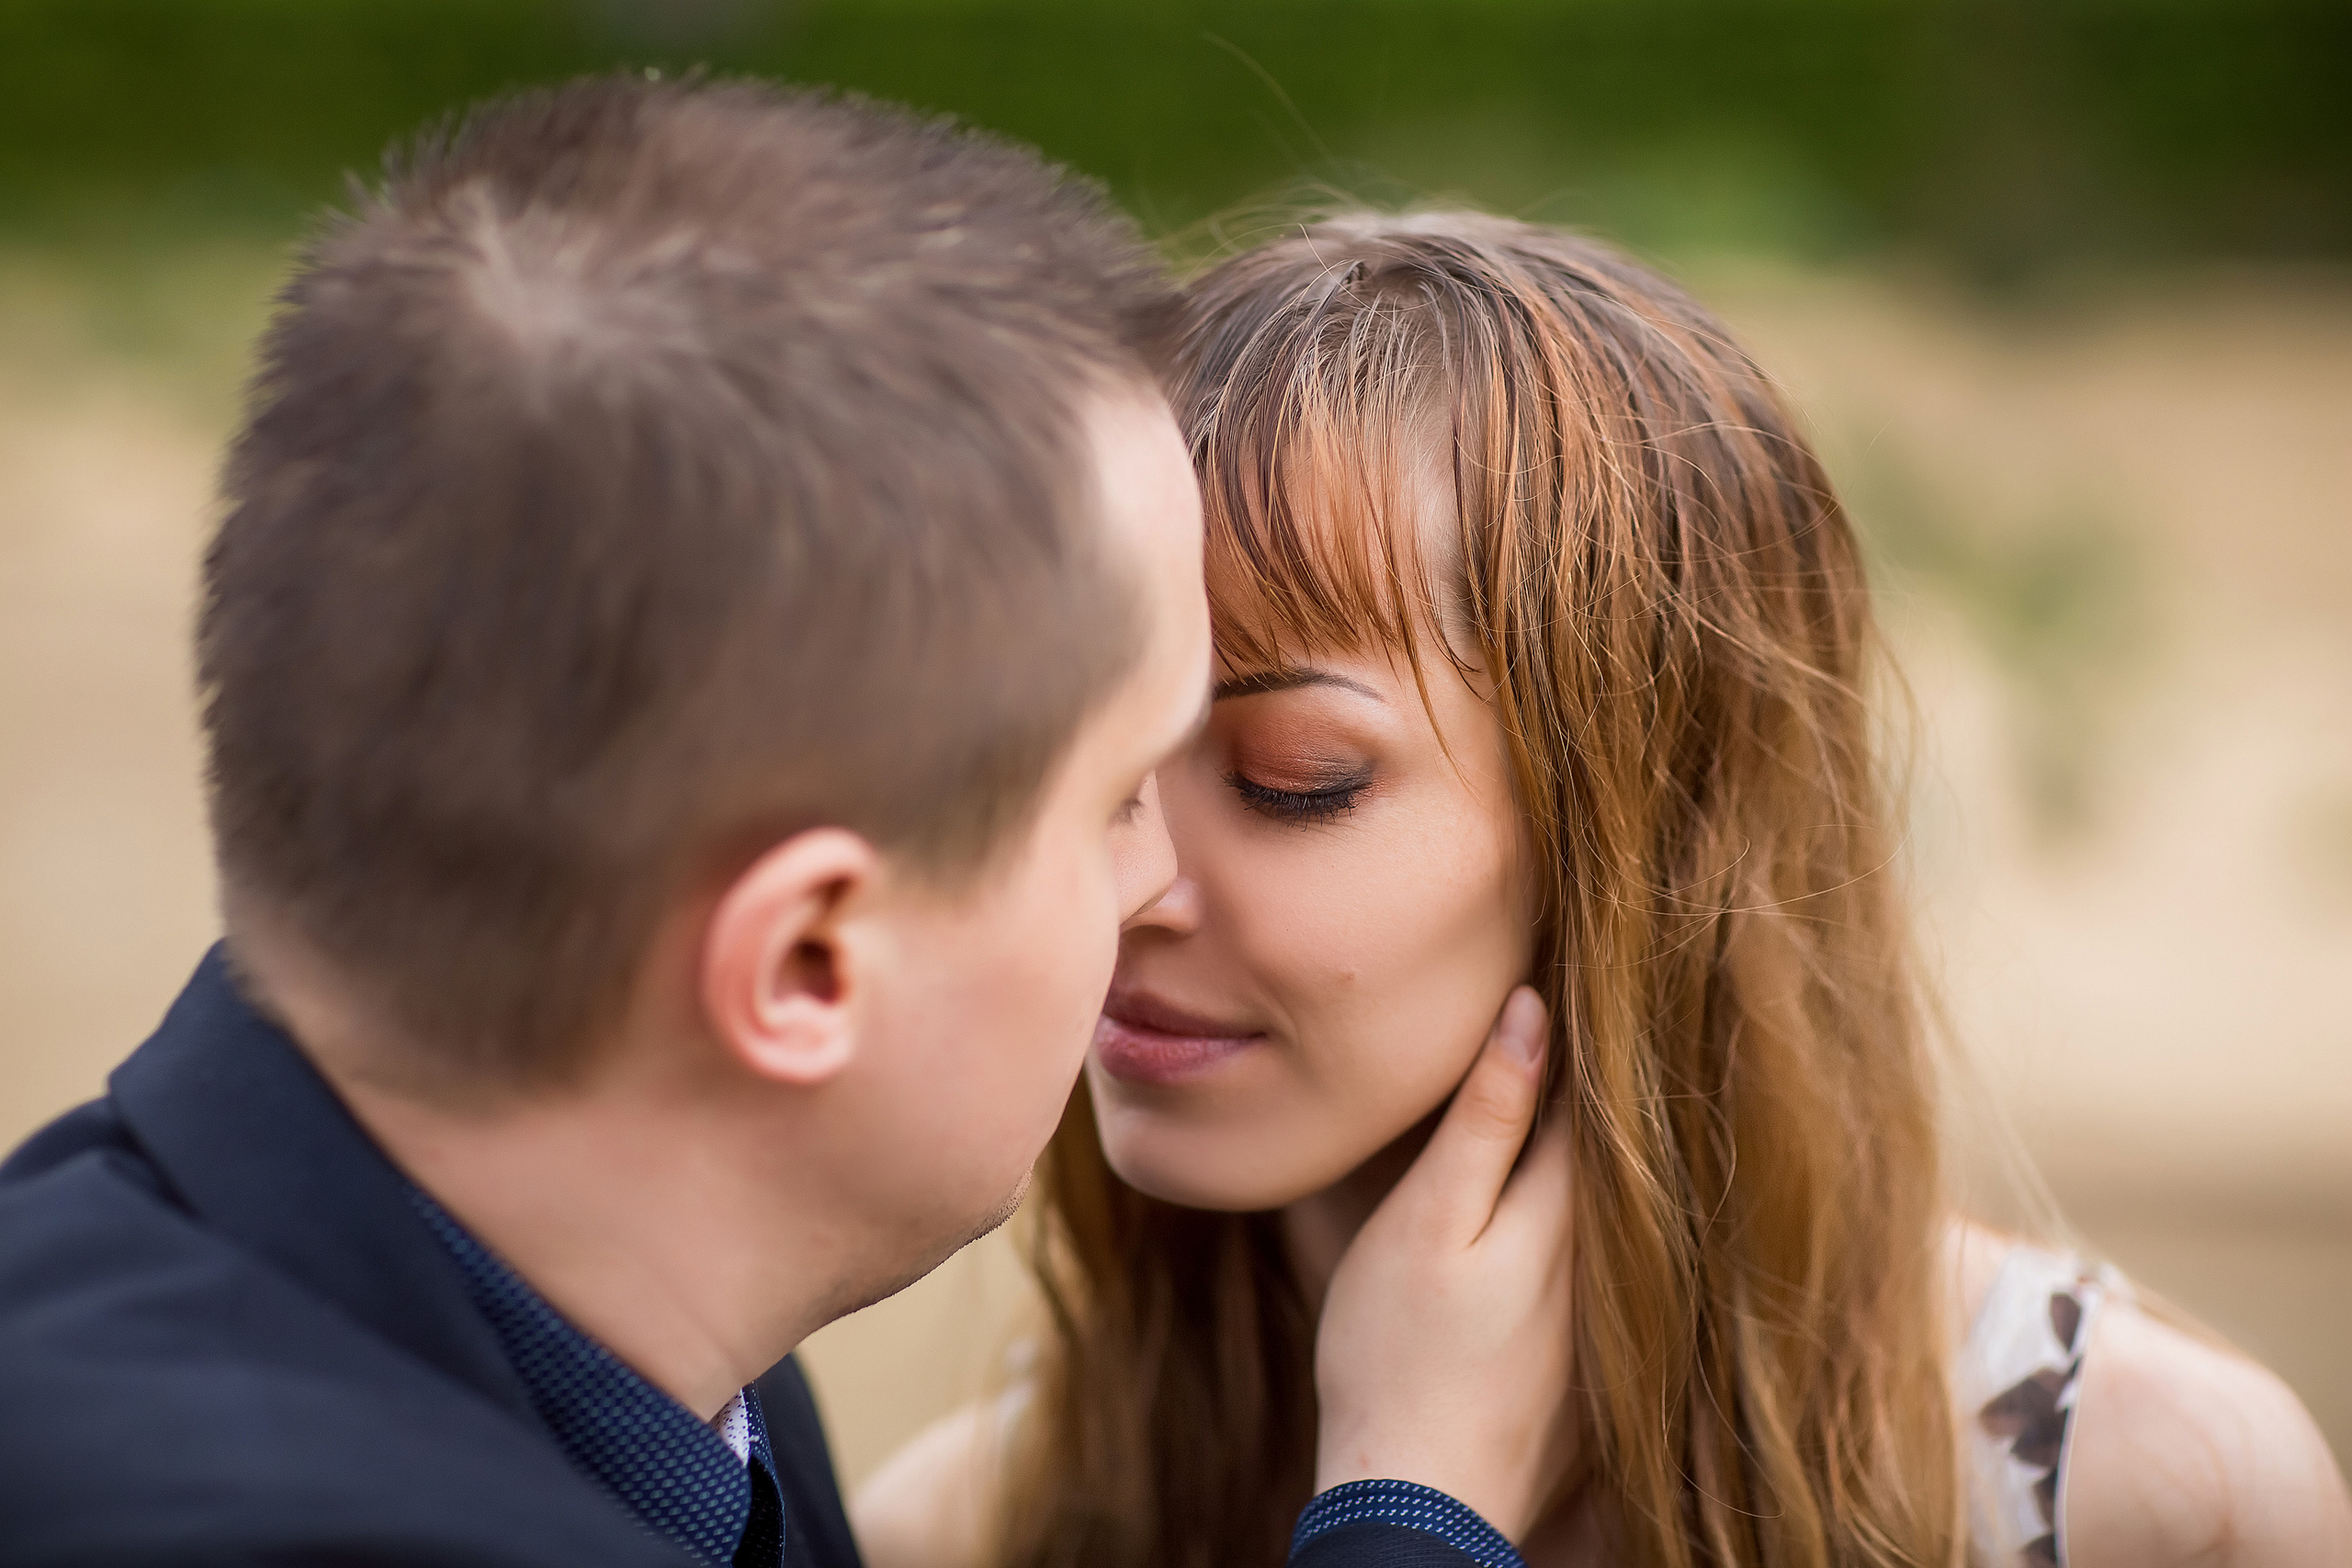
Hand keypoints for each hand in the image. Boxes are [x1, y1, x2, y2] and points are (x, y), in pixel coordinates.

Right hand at [1309, 986, 1576, 1542]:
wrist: (1421, 1503)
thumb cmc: (1398, 1356)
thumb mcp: (1425, 1221)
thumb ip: (1483, 1119)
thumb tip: (1531, 1012)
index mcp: (1569, 1210)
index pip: (1606, 1084)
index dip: (1600, 1013)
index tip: (1593, 948)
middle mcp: (1611, 1253)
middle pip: (1626, 1137)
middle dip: (1613, 1066)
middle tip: (1609, 979)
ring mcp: (1611, 1311)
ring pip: (1622, 1195)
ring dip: (1614, 1131)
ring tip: (1602, 1057)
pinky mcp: (1598, 1355)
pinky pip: (1612, 1251)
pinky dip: (1605, 1203)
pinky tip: (1581, 1181)